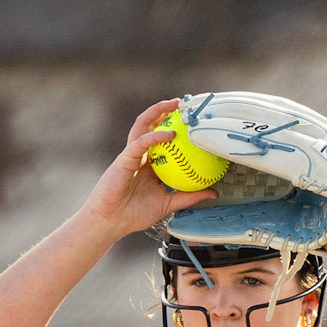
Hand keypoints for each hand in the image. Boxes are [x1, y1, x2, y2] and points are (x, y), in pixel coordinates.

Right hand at [79, 99, 215, 241]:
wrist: (111, 221)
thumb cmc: (135, 214)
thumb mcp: (169, 204)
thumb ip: (190, 196)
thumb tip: (214, 193)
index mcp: (150, 164)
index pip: (164, 140)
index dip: (176, 128)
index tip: (193, 122)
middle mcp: (141, 154)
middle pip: (153, 125)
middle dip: (167, 111)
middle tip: (185, 105)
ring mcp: (132, 153)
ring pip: (144, 124)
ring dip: (157, 111)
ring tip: (173, 104)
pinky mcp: (124, 157)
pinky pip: (141, 142)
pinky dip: (156, 136)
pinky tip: (170, 134)